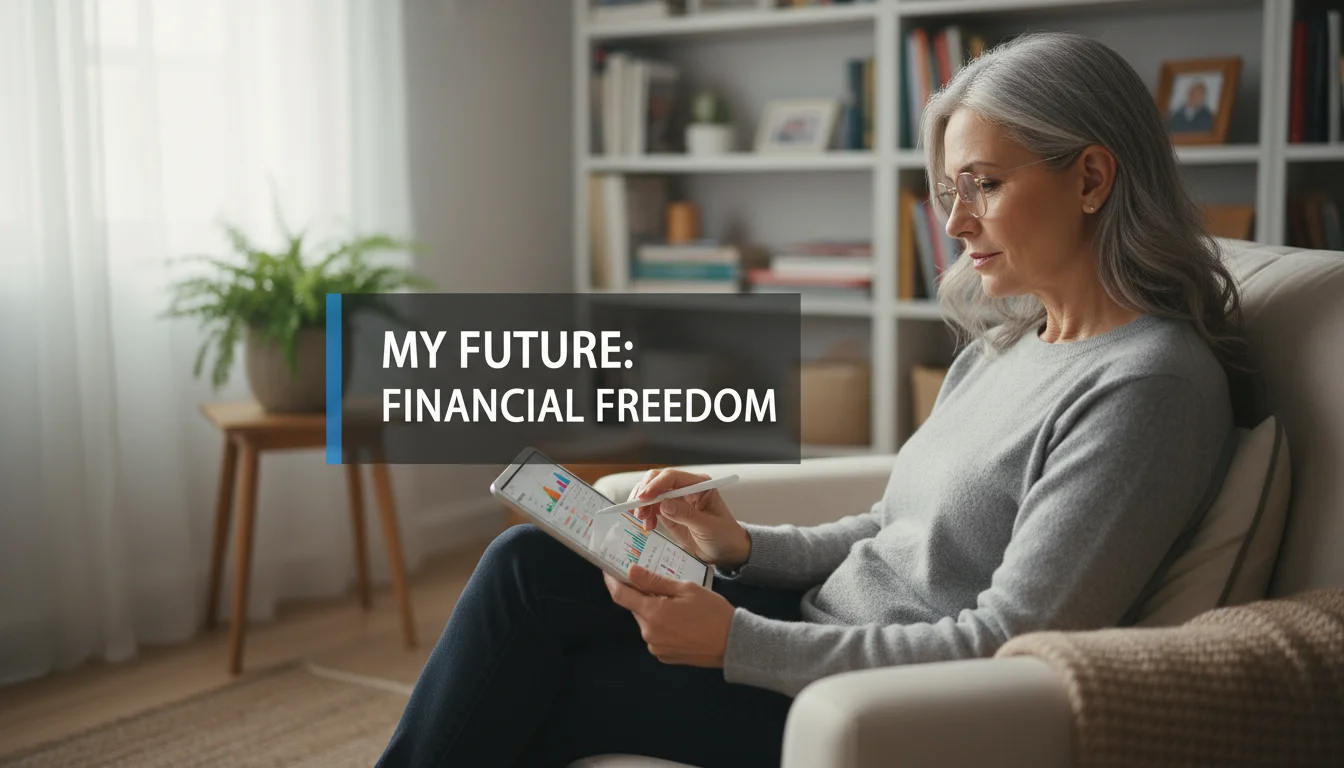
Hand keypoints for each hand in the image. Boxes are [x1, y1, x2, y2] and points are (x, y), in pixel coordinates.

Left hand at [605, 565, 734, 667]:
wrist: (732, 643)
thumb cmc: (713, 613)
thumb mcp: (686, 589)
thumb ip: (655, 581)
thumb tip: (631, 571)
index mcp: (653, 613)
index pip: (620, 595)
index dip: (611, 581)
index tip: (608, 570)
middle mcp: (649, 633)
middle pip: (635, 607)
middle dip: (642, 595)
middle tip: (658, 584)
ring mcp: (655, 647)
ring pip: (646, 620)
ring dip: (654, 610)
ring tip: (677, 604)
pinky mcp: (663, 655)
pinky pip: (655, 634)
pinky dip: (662, 624)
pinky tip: (681, 620)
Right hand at [628, 469, 751, 568]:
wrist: (725, 552)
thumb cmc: (724, 536)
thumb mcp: (708, 527)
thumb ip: (686, 515)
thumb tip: (664, 504)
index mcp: (699, 485)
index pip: (672, 477)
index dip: (656, 484)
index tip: (644, 497)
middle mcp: (686, 488)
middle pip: (657, 480)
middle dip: (645, 493)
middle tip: (638, 510)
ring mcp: (676, 500)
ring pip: (651, 493)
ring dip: (642, 505)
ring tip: (643, 520)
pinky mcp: (669, 512)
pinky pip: (651, 508)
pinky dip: (645, 515)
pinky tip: (648, 526)